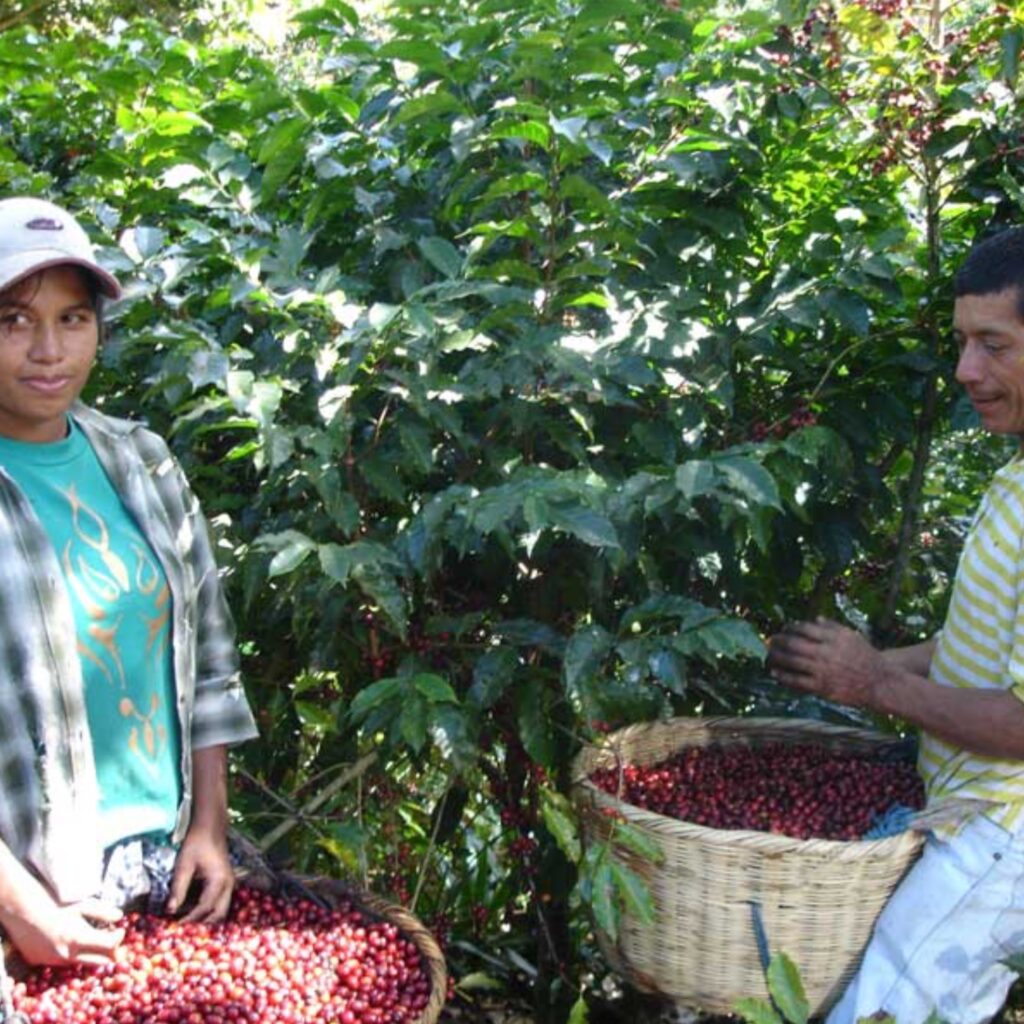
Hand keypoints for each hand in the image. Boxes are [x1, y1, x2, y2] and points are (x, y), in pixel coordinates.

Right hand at [3, 898, 123, 966]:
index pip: (109, 946)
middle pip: (98, 961)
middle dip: (109, 953)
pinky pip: (61, 962)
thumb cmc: (54, 903)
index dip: (118, 938)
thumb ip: (102, 912)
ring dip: (89, 954)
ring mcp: (52, 961)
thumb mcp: (81, 904)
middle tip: (113, 943)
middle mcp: (66, 955)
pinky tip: (69, 942)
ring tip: (92, 941)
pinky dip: (70, 954)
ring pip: (79, 963)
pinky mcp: (40, 962)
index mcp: (79, 938)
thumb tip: (119, 917)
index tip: (121, 931)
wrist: (22, 909)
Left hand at [166, 827, 233, 922]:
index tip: (175, 927)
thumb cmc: (196, 844)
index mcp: (219, 881)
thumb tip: (170, 911)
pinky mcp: (226, 881)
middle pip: (219, 914)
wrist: (210, 827)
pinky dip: (209, 910)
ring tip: (187, 921)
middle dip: (202, 924)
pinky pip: (220, 902)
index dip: (189, 919)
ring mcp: (229, 883)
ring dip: (206, 918)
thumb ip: (178, 889)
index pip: (204, 908)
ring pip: (221, 910)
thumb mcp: (184, 865)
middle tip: (184, 929)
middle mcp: (228, 885)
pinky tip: (193, 910)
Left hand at [767, 618, 886, 709]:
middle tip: (771, 640)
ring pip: (792, 661)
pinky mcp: (822, 687)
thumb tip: (815, 619)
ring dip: (776, 657)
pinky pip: (797, 681)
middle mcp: (827, 653)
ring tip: (768, 655)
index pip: (804, 628)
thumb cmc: (865, 656)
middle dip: (778, 641)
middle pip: (794, 644)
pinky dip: (783, 676)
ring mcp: (823, 670)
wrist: (880, 681)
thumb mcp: (852, 636)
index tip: (784, 628)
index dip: (790, 627)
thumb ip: (832, 627)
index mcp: (834, 637)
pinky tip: (775, 672)